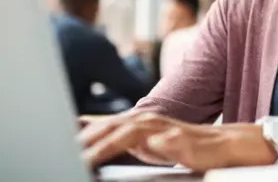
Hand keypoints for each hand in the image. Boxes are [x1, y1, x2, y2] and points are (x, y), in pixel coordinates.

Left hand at [78, 111, 277, 171]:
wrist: (225, 144)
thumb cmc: (184, 145)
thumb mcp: (147, 143)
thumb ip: (121, 139)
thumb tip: (88, 139)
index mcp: (137, 122)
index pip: (101, 125)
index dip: (77, 131)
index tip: (51, 137)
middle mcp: (147, 121)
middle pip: (110, 128)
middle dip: (85, 140)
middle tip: (61, 152)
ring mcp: (164, 129)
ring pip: (131, 133)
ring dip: (107, 143)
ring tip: (86, 156)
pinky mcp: (182, 140)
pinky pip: (164, 143)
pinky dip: (152, 146)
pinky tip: (144, 148)